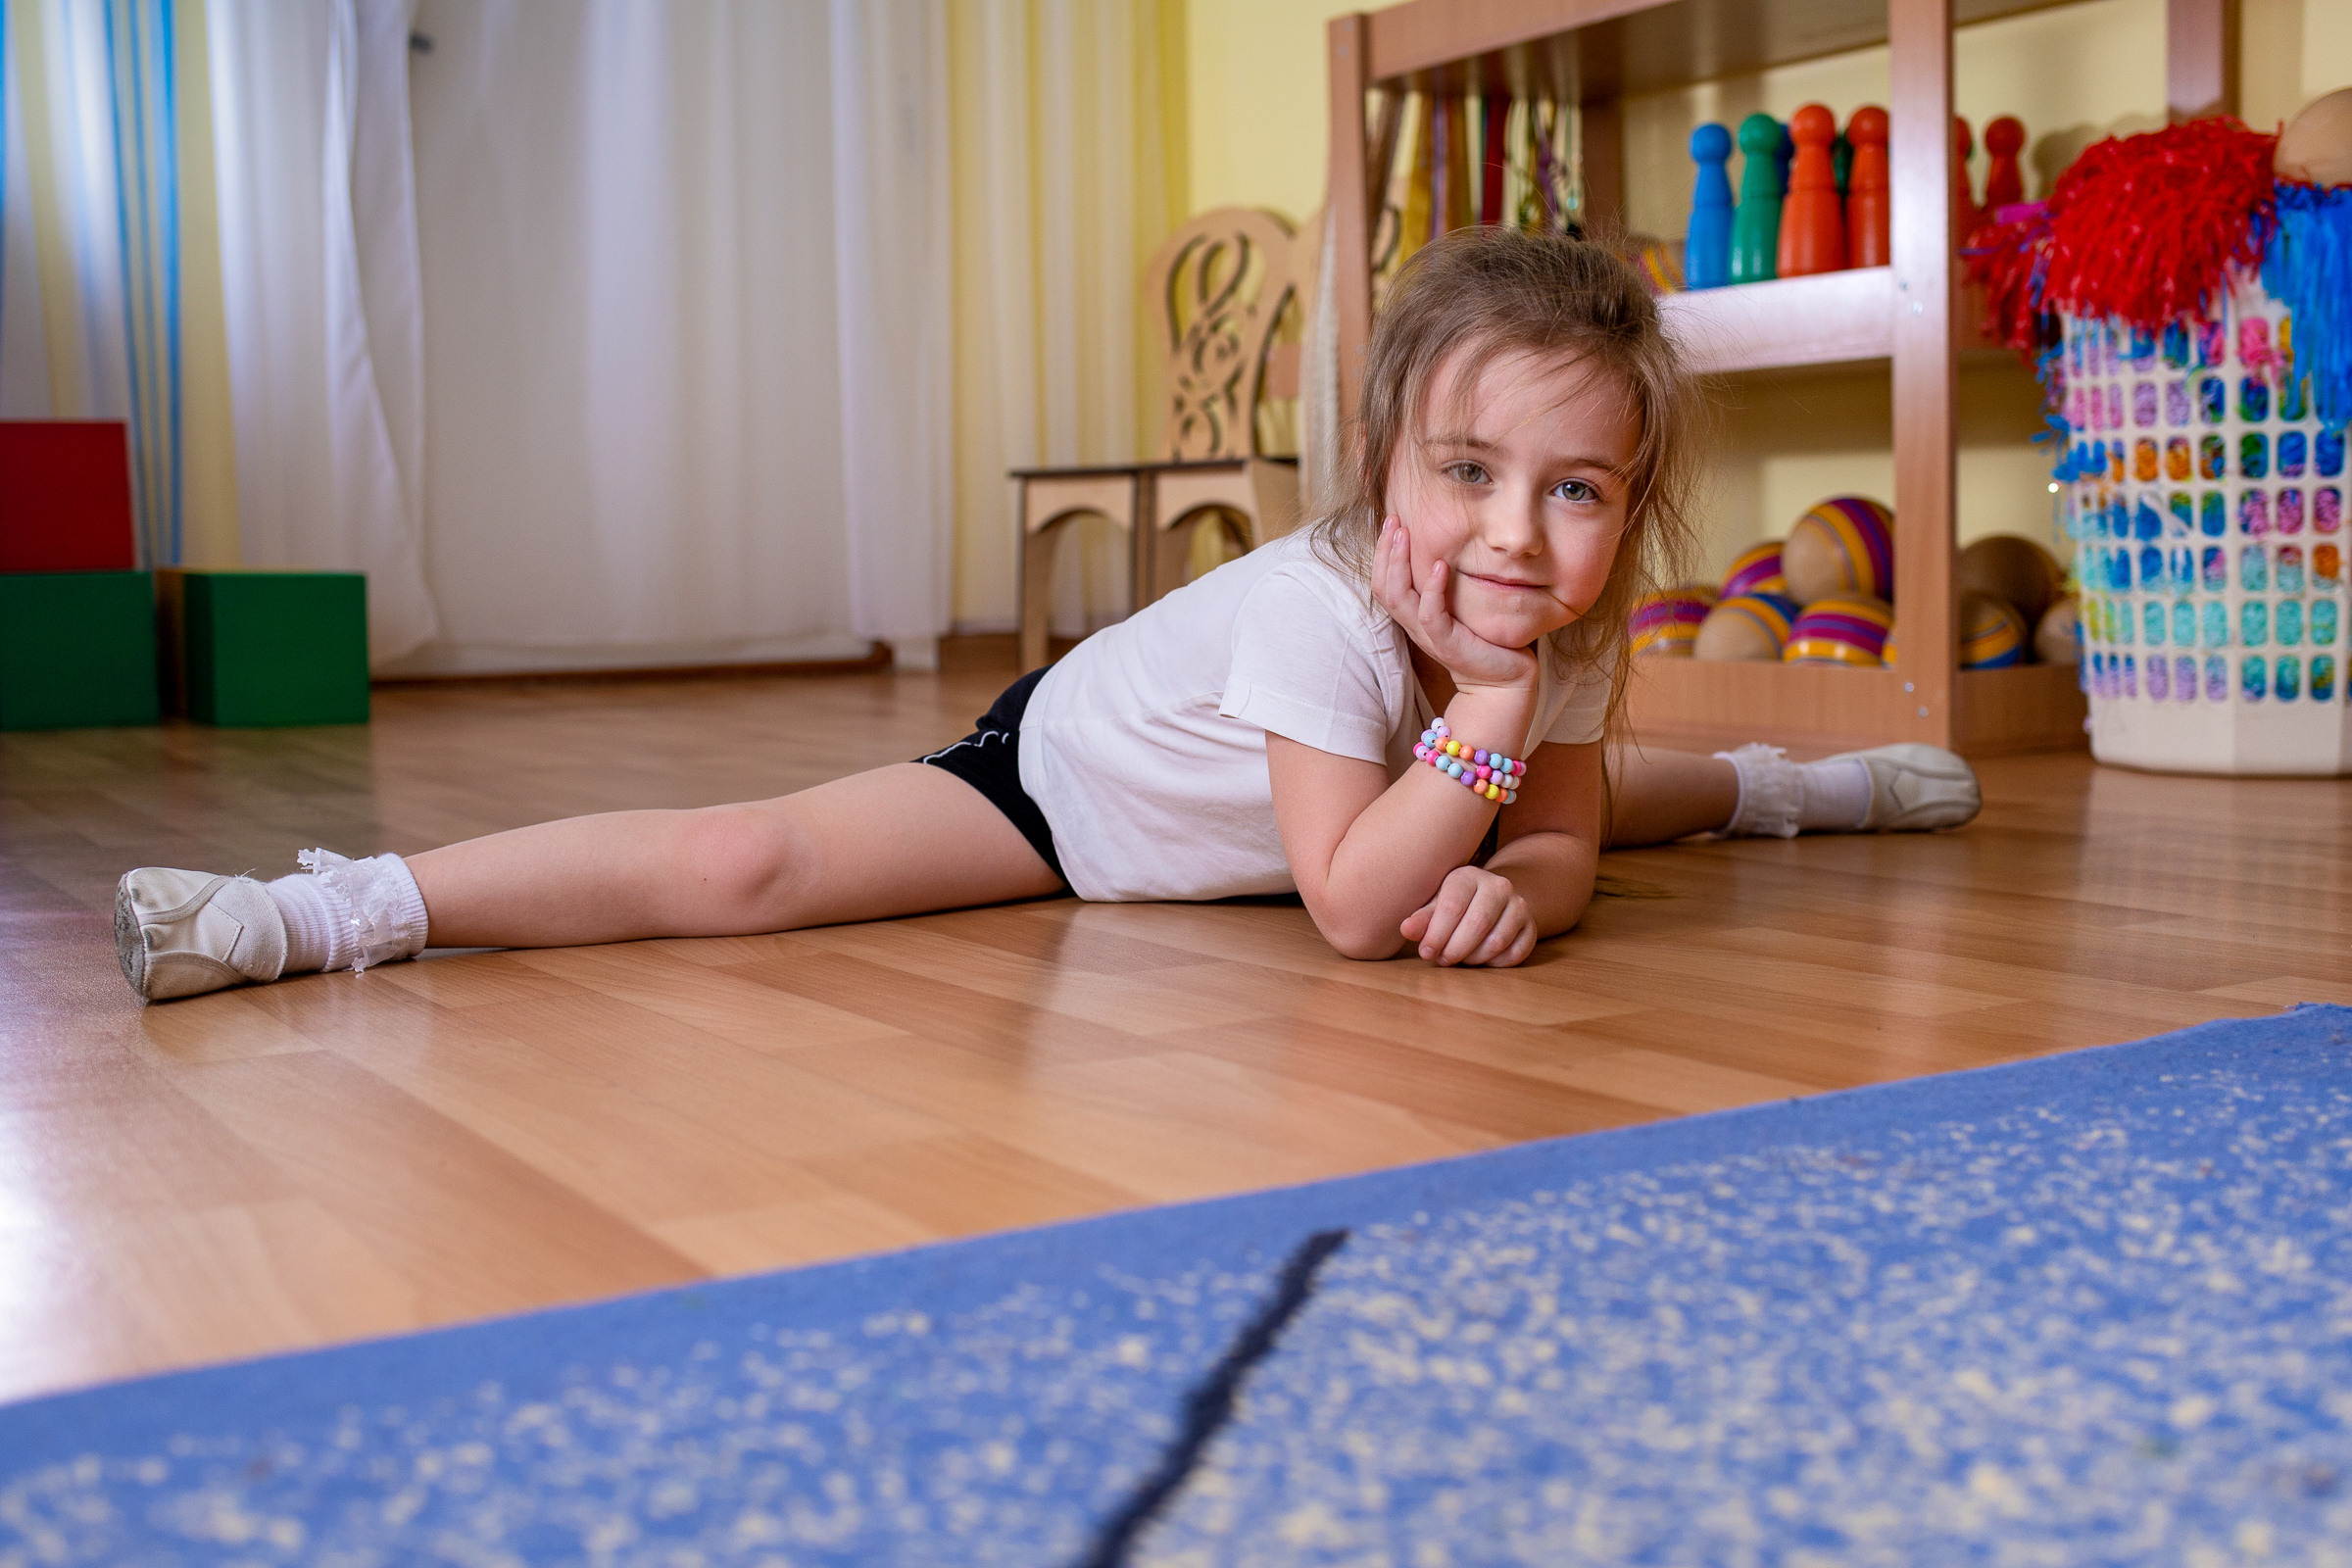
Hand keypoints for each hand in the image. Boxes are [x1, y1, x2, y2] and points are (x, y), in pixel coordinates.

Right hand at [1372, 516, 1537, 692]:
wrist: (1504, 681)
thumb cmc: (1485, 640)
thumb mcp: (1461, 608)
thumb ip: (1448, 586)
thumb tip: (1448, 547)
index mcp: (1414, 616)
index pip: (1384, 582)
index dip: (1382, 553)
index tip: (1392, 521)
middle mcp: (1415, 625)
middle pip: (1384, 587)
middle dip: (1385, 550)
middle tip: (1393, 519)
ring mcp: (1429, 636)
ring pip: (1398, 598)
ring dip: (1399, 563)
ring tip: (1405, 534)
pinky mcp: (1448, 645)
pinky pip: (1430, 615)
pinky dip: (1431, 589)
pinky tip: (1438, 565)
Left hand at [1400, 865, 1536, 966]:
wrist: (1492, 901)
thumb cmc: (1455, 904)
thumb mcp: (1435, 905)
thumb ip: (1421, 918)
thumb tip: (1406, 930)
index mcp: (1468, 876)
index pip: (1452, 907)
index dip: (1436, 934)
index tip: (1425, 952)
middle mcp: (1499, 886)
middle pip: (1477, 924)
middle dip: (1455, 949)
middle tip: (1442, 960)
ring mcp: (1519, 906)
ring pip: (1497, 941)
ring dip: (1473, 958)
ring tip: (1459, 958)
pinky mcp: (1531, 927)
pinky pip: (1514, 954)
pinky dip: (1494, 963)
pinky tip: (1480, 958)